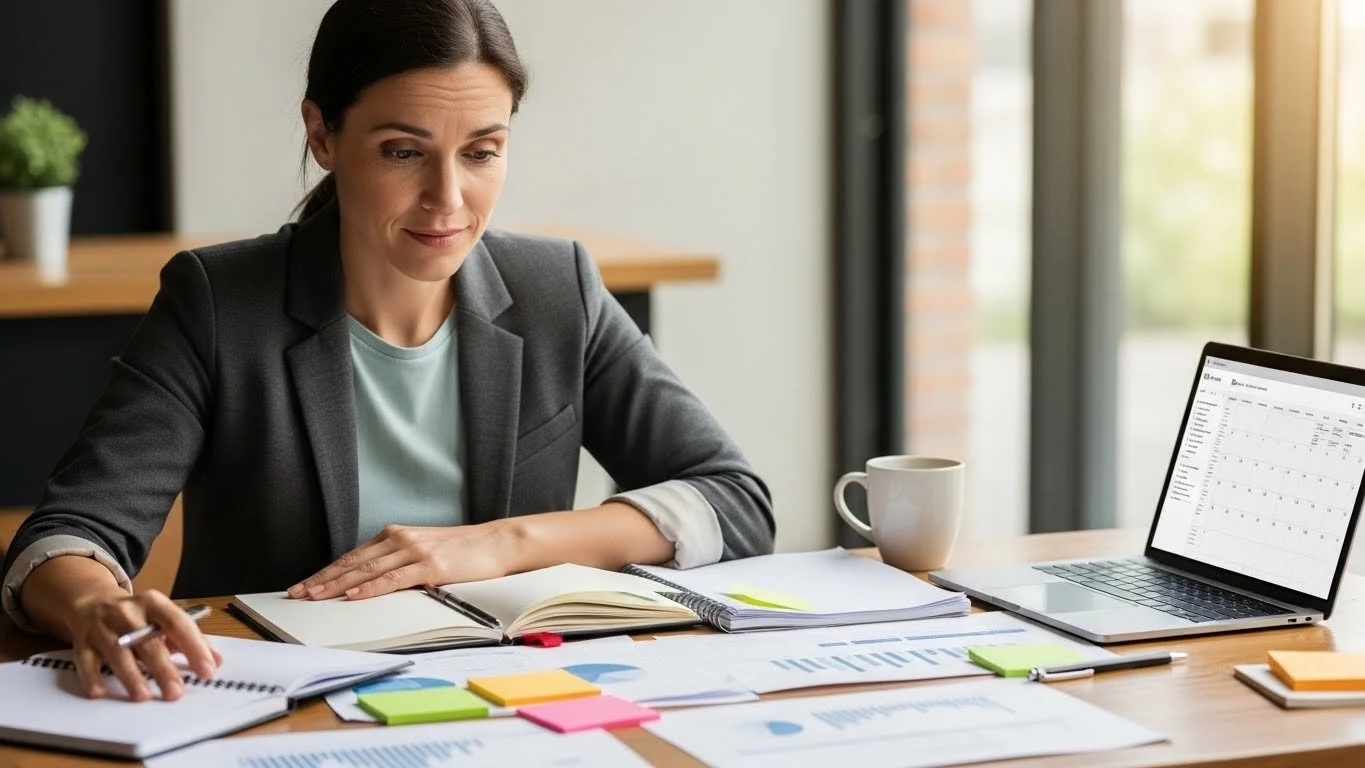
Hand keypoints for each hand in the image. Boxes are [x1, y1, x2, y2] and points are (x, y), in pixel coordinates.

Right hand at [67, 590, 221, 701]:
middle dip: (163, 668)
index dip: (194, 647)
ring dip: (130, 675)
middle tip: (176, 692)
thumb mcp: (163, 619)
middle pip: (148, 642)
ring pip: (117, 651)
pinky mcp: (82, 641)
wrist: (91, 602)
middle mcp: (127, 612)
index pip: (178, 624)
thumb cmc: (137, 616)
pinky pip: (85, 660)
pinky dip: (92, 677)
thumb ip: (189, 639)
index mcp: (154, 603)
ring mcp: (102, 626)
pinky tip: (101, 692)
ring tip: (143, 696)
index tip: (207, 670)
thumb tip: (216, 661)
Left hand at [287, 522, 517, 600]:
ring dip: (338, 585)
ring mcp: (414, 551)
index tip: (304, 585)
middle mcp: (399, 539)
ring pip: (367, 571)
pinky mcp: (430, 565)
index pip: (352, 556)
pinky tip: (354, 596)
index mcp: (395, 535)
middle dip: (322, 579)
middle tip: (297, 593)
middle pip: (352, 563)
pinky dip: (371, 588)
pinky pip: (393, 578)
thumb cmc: (462, 550)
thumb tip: (367, 582)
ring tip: (315, 596)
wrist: (496, 542)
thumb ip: (396, 561)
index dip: (326, 572)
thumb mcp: (423, 550)